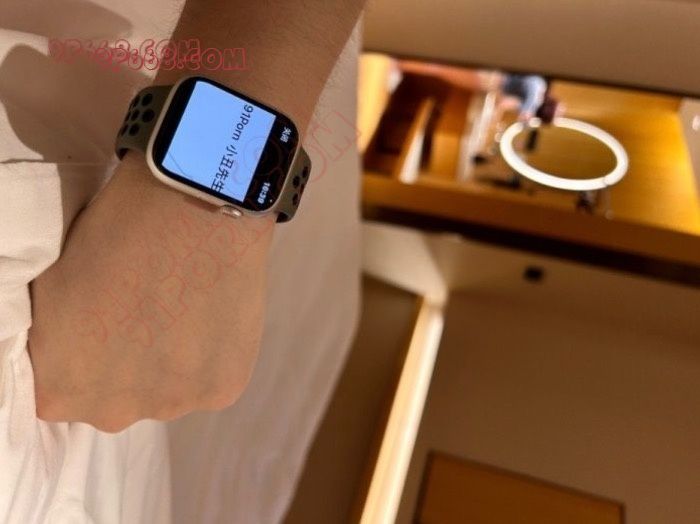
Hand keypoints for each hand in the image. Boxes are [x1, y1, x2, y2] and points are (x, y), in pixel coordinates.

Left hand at [29, 157, 273, 431]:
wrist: (191, 208)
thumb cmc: (114, 235)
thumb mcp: (55, 294)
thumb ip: (57, 342)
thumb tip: (77, 354)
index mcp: (60, 390)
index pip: (65, 391)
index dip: (87, 353)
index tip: (107, 321)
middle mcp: (113, 413)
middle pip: (118, 401)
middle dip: (128, 368)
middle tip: (148, 314)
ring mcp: (172, 404)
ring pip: (168, 393)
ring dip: (173, 364)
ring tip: (185, 310)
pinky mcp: (222, 390)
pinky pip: (209, 381)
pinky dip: (211, 356)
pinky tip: (211, 314)